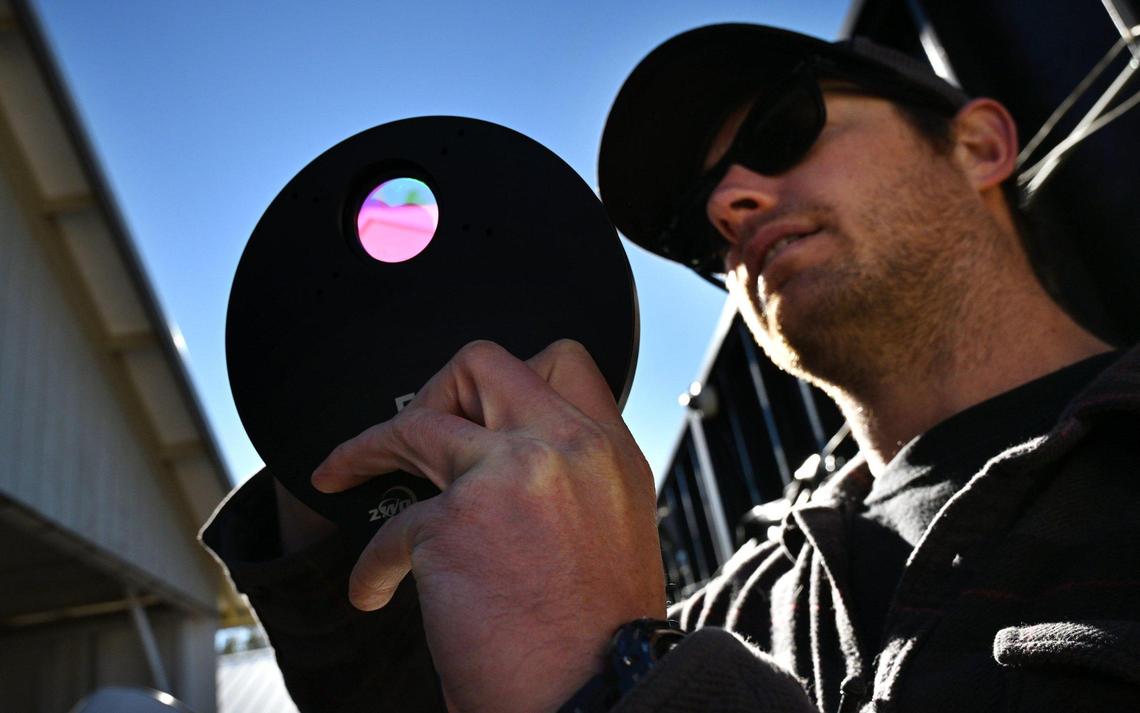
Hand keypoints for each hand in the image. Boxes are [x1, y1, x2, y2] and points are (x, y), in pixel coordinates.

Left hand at [311, 340, 665, 712]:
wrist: (594, 696)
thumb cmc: (600, 635)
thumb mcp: (615, 528)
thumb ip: (574, 475)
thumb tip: (516, 453)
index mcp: (607, 451)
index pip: (560, 360)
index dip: (512, 373)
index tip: (479, 405)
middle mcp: (561, 448)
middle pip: (480, 363)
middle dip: (435, 390)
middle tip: (415, 428)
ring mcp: (505, 478)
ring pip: (415, 422)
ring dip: (365, 448)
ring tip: (342, 471)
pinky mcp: (453, 526)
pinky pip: (389, 528)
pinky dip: (373, 566)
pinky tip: (376, 591)